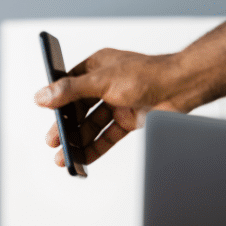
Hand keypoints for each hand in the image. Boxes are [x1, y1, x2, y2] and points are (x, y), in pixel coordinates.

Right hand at [34, 49, 186, 166]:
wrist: (182, 87)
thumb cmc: (148, 74)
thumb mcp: (101, 81)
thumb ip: (70, 90)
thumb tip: (42, 96)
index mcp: (97, 67)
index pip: (70, 85)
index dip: (58, 101)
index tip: (47, 114)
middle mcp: (106, 84)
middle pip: (79, 109)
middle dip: (66, 127)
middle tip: (54, 141)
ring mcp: (118, 103)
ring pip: (92, 125)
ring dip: (79, 141)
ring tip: (66, 156)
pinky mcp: (129, 120)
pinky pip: (107, 136)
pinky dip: (96, 148)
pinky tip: (85, 158)